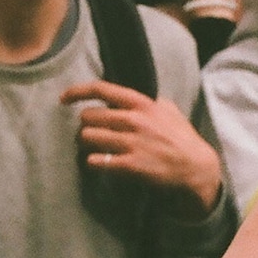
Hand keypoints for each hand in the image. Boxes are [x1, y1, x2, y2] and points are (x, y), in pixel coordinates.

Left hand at [61, 80, 222, 214]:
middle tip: (89, 134)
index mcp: (141, 103)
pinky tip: (98, 163)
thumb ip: (148, 102)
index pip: (102, 89)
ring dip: (85, 145)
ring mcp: (131, 143)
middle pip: (88, 117)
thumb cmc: (181, 138)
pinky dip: (92, 162)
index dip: (77, 92)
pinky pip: (95, 161)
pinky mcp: (129, 165)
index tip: (63, 98)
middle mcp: (134, 120)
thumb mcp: (169, 110)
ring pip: (87, 138)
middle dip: (85, 126)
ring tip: (92, 149)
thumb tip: (130, 98)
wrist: (195, 168)